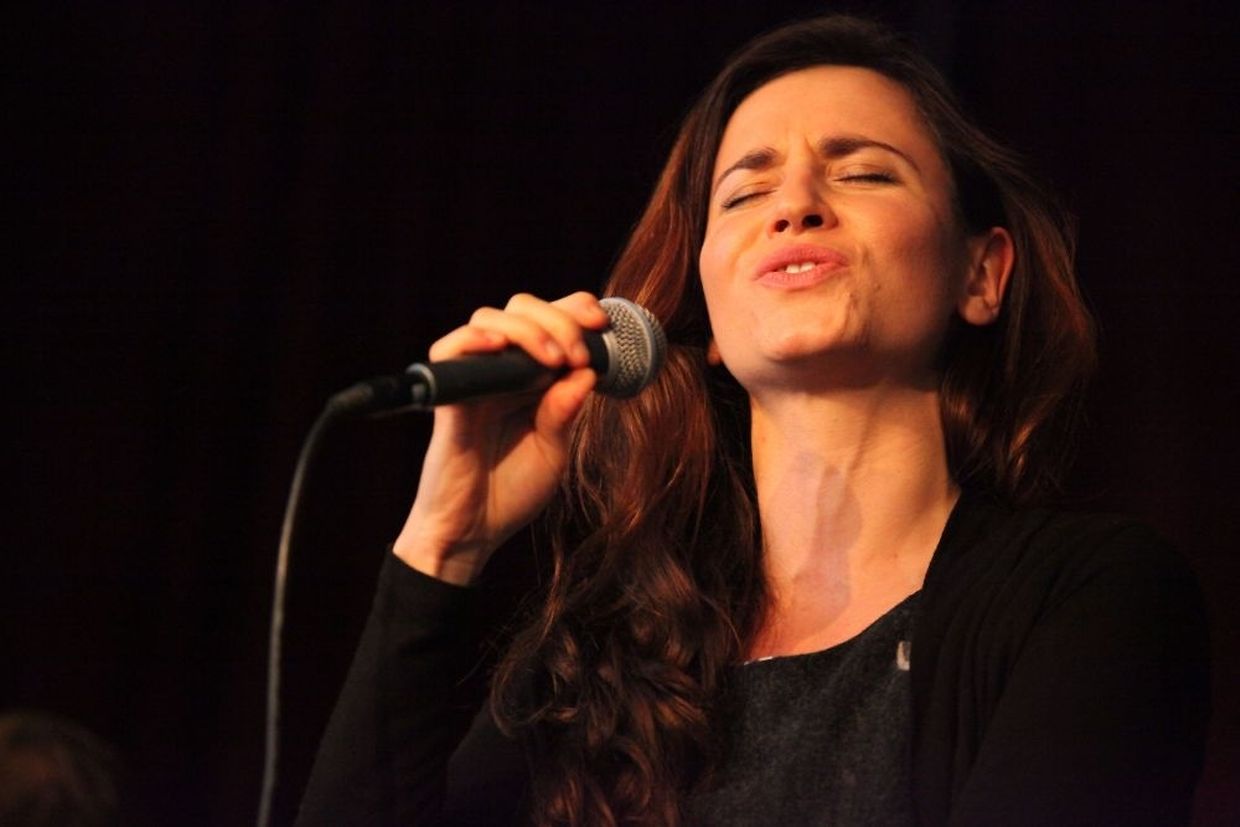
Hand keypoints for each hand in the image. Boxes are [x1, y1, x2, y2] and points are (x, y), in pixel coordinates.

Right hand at [392, 292, 609, 584]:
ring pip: (489, 320)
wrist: (473, 533)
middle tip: (577, 354)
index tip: (602, 324)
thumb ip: (565, 411)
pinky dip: (472, 340)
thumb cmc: (511, 491)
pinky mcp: (450, 399)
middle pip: (521, 308)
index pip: (549, 321)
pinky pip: (448, 352)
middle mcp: (501, 371)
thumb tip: (586, 372)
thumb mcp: (553, 450)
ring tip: (553, 360)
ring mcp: (474, 381)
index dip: (574, 310)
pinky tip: (500, 347)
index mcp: (530, 377)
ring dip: (527, 330)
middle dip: (558, 318)